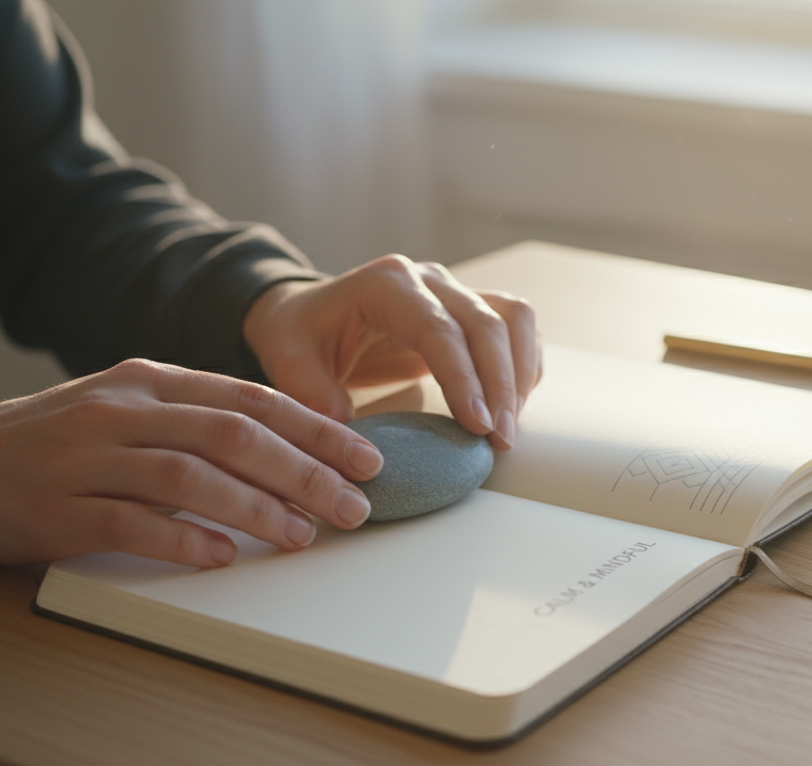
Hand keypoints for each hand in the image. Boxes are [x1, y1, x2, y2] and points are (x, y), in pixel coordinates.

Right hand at [0, 360, 383, 567]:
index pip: (251, 399)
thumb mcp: (127, 407)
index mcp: (149, 379)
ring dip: (257, 508)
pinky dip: (184, 540)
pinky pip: (131, 524)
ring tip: (303, 534)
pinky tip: (223, 556)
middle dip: (305, 470)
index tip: (365, 457)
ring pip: (190, 477)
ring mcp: (87, 457)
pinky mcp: (56, 508)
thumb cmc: (55, 440)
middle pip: (233, 434)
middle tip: (354, 504)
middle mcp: (123, 409)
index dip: (316, 429)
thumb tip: (289, 445)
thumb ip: (196, 418)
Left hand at [242, 255, 541, 449]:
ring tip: (508, 428)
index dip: (464, 377)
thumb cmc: (301, 336)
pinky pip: (516, 328)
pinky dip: (523, 366)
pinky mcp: (471, 309)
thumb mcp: (288, 361)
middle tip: (500, 440)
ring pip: (513, 319)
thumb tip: (351, 436)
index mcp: (386, 283)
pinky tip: (512, 407)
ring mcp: (455, 290)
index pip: (440, 328)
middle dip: (501, 385)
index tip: (478, 425)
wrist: (311, 316)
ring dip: (519, 375)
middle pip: (487, 323)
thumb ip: (313, 393)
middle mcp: (429, 279)